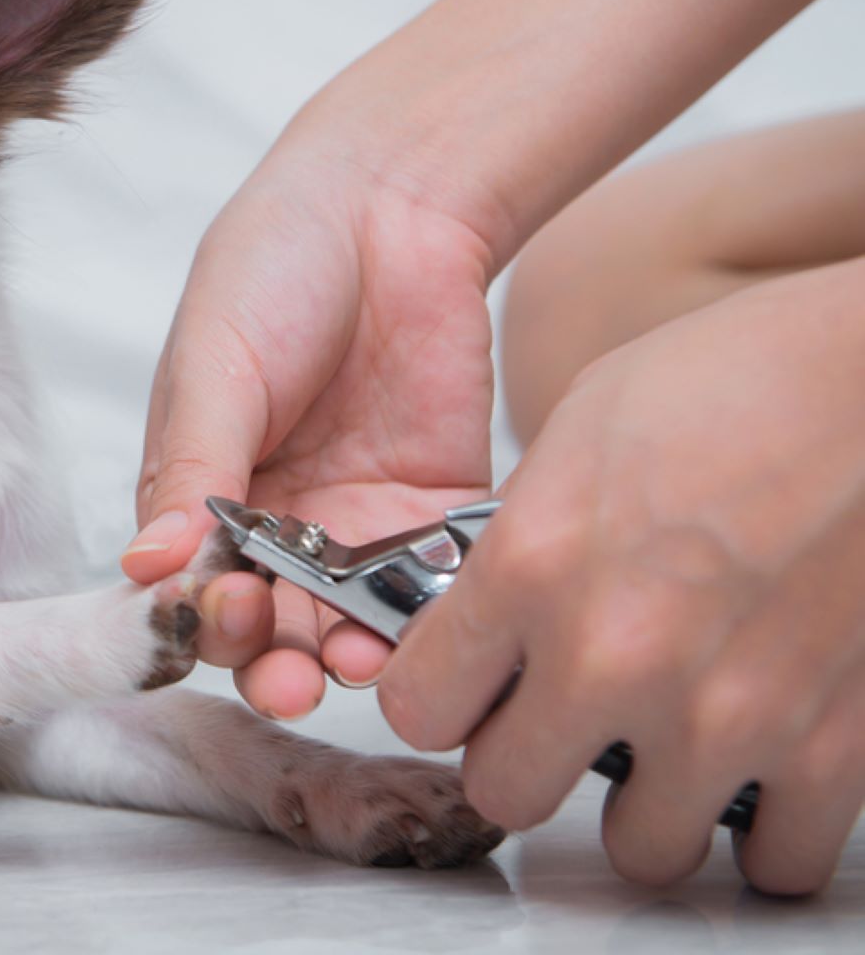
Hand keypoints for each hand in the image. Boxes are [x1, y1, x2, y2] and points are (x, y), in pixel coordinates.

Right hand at [125, 117, 496, 718]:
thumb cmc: (273, 269)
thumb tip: (146, 568)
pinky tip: (426, 630)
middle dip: (275, 663)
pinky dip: (428, 617)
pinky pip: (433, 585)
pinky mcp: (435, 511)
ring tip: (355, 663)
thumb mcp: (214, 368)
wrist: (390, 202)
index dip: (202, 621)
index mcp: (201, 497)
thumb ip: (189, 473)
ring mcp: (357, 526)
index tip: (220, 617)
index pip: (191, 589)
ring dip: (347, 657)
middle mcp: (276, 528)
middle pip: (270, 628)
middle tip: (289, 673)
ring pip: (347, 623)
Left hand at [379, 257, 864, 893]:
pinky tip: (754, 771)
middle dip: (521, 760)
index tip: (461, 687)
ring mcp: (724, 716)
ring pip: (639, 852)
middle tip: (553, 723)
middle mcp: (615, 658)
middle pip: (508, 793)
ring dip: (641, 806)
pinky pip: (775, 860)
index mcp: (532, 569)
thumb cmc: (740, 380)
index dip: (436, 699)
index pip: (417, 708)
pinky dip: (762, 829)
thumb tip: (487, 617)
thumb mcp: (574, 436)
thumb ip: (518, 547)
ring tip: (659, 745)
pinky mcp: (833, 746)